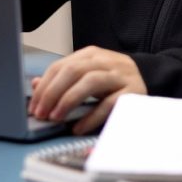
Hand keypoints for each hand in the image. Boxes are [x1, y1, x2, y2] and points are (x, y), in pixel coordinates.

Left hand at [28, 45, 146, 134]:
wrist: (148, 77)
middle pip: (73, 71)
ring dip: (69, 100)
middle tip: (41, 113)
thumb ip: (63, 78)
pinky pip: (108, 103)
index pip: (61, 66)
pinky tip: (78, 127)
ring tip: (56, 117)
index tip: (34, 106)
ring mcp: (120, 75)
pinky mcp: (132, 92)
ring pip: (90, 82)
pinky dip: (91, 116)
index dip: (44, 86)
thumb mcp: (87, 74)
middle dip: (53, 92)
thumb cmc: (112, 79)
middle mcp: (105, 61)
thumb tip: (36, 84)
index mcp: (91, 54)